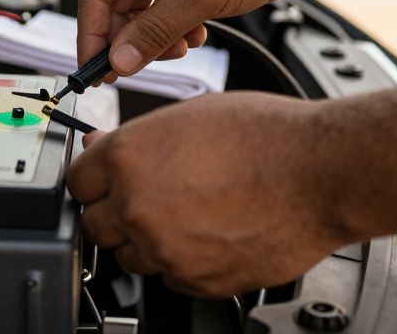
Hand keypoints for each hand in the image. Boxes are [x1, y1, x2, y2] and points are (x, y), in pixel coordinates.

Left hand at [66, 92, 353, 297]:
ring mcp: (165, 249)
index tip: (103, 182)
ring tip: (188, 213)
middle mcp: (138, 206)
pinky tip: (210, 232)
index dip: (93, 180)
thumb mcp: (190, 115)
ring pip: (131, 257)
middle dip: (115, 213)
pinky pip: (171, 277)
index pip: (76, 182)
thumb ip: (139, 139)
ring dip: (148, 240)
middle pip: (94, 226)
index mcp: (129, 158)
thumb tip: (104, 147)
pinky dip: (183, 261)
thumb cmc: (267, 136)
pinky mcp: (197, 280)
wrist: (320, 172)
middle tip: (146, 199)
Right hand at [77, 0, 316, 78]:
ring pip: (139, 13)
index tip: (93, 71)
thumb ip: (153, 33)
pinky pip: (160, 11)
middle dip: (130, 40)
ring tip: (182, 46)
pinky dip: (173, 30)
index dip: (92, 36)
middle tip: (135, 70)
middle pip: (115, 6)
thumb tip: (119, 61)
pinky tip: (196, 35)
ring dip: (156, 38)